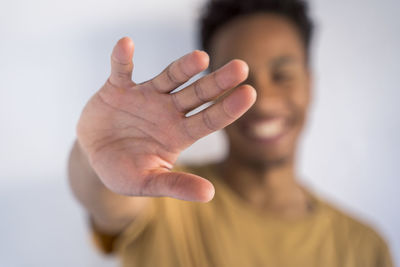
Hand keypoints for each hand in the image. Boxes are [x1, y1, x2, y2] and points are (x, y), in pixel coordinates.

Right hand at [77, 37, 255, 201]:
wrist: (95, 156)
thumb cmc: (124, 171)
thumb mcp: (147, 182)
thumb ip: (175, 186)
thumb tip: (209, 195)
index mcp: (178, 134)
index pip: (209, 120)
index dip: (228, 108)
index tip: (249, 93)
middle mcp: (167, 111)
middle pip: (197, 94)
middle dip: (218, 82)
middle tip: (241, 68)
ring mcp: (145, 97)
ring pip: (169, 77)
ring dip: (183, 67)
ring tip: (201, 58)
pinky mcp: (118, 88)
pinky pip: (121, 70)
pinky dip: (122, 58)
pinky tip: (126, 44)